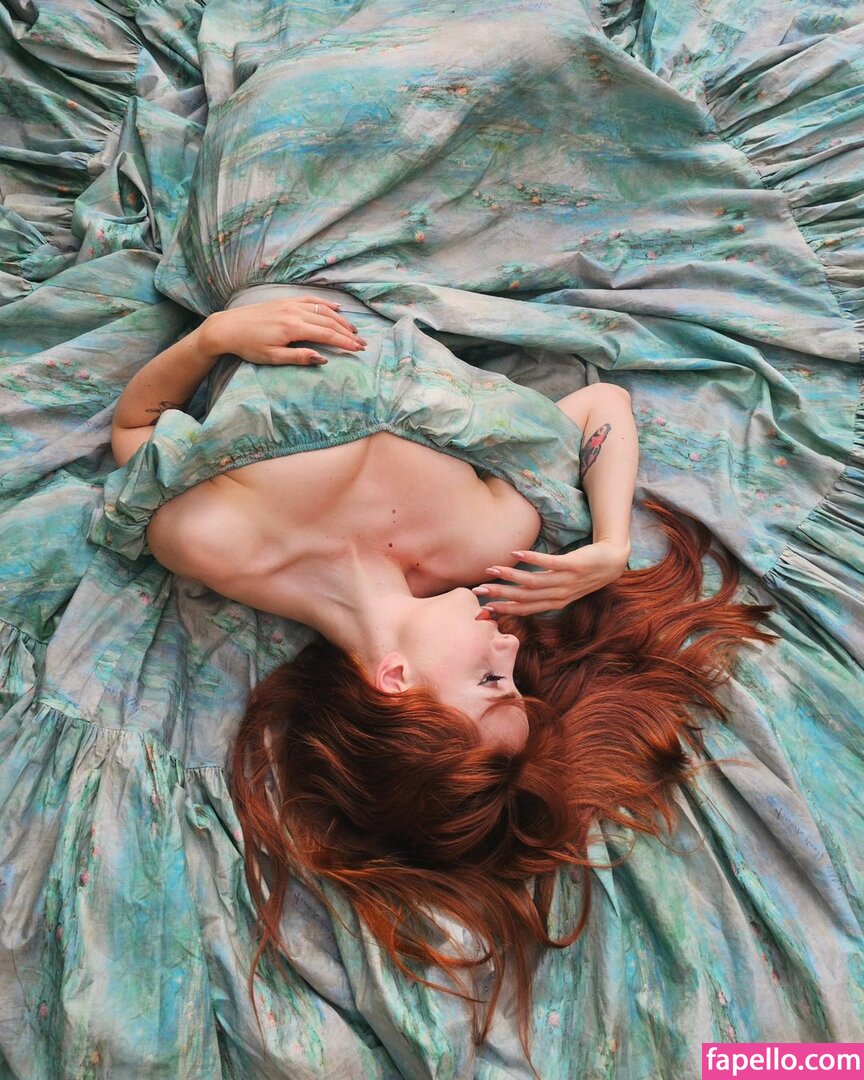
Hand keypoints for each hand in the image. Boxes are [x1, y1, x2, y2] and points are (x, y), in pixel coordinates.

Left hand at [201, 297, 366, 365]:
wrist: (228, 327)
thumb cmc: (249, 346)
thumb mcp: (273, 358)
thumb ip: (299, 357)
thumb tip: (323, 359)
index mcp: (293, 328)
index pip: (327, 335)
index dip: (345, 343)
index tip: (358, 350)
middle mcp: (295, 312)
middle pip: (329, 322)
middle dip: (347, 333)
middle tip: (362, 343)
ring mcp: (290, 304)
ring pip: (322, 310)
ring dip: (341, 320)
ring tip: (353, 330)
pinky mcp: (285, 301)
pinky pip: (311, 300)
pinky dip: (326, 304)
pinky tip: (336, 308)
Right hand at [473, 539, 630, 616]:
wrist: (612, 561)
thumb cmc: (583, 574)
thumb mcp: (562, 589)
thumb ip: (540, 592)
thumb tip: (516, 592)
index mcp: (554, 602)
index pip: (524, 609)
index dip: (504, 610)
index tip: (483, 610)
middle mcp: (559, 594)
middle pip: (525, 597)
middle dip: (500, 594)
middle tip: (479, 590)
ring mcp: (567, 580)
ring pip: (534, 581)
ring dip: (511, 576)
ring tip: (492, 570)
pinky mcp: (574, 564)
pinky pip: (550, 562)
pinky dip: (532, 558)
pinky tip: (516, 553)